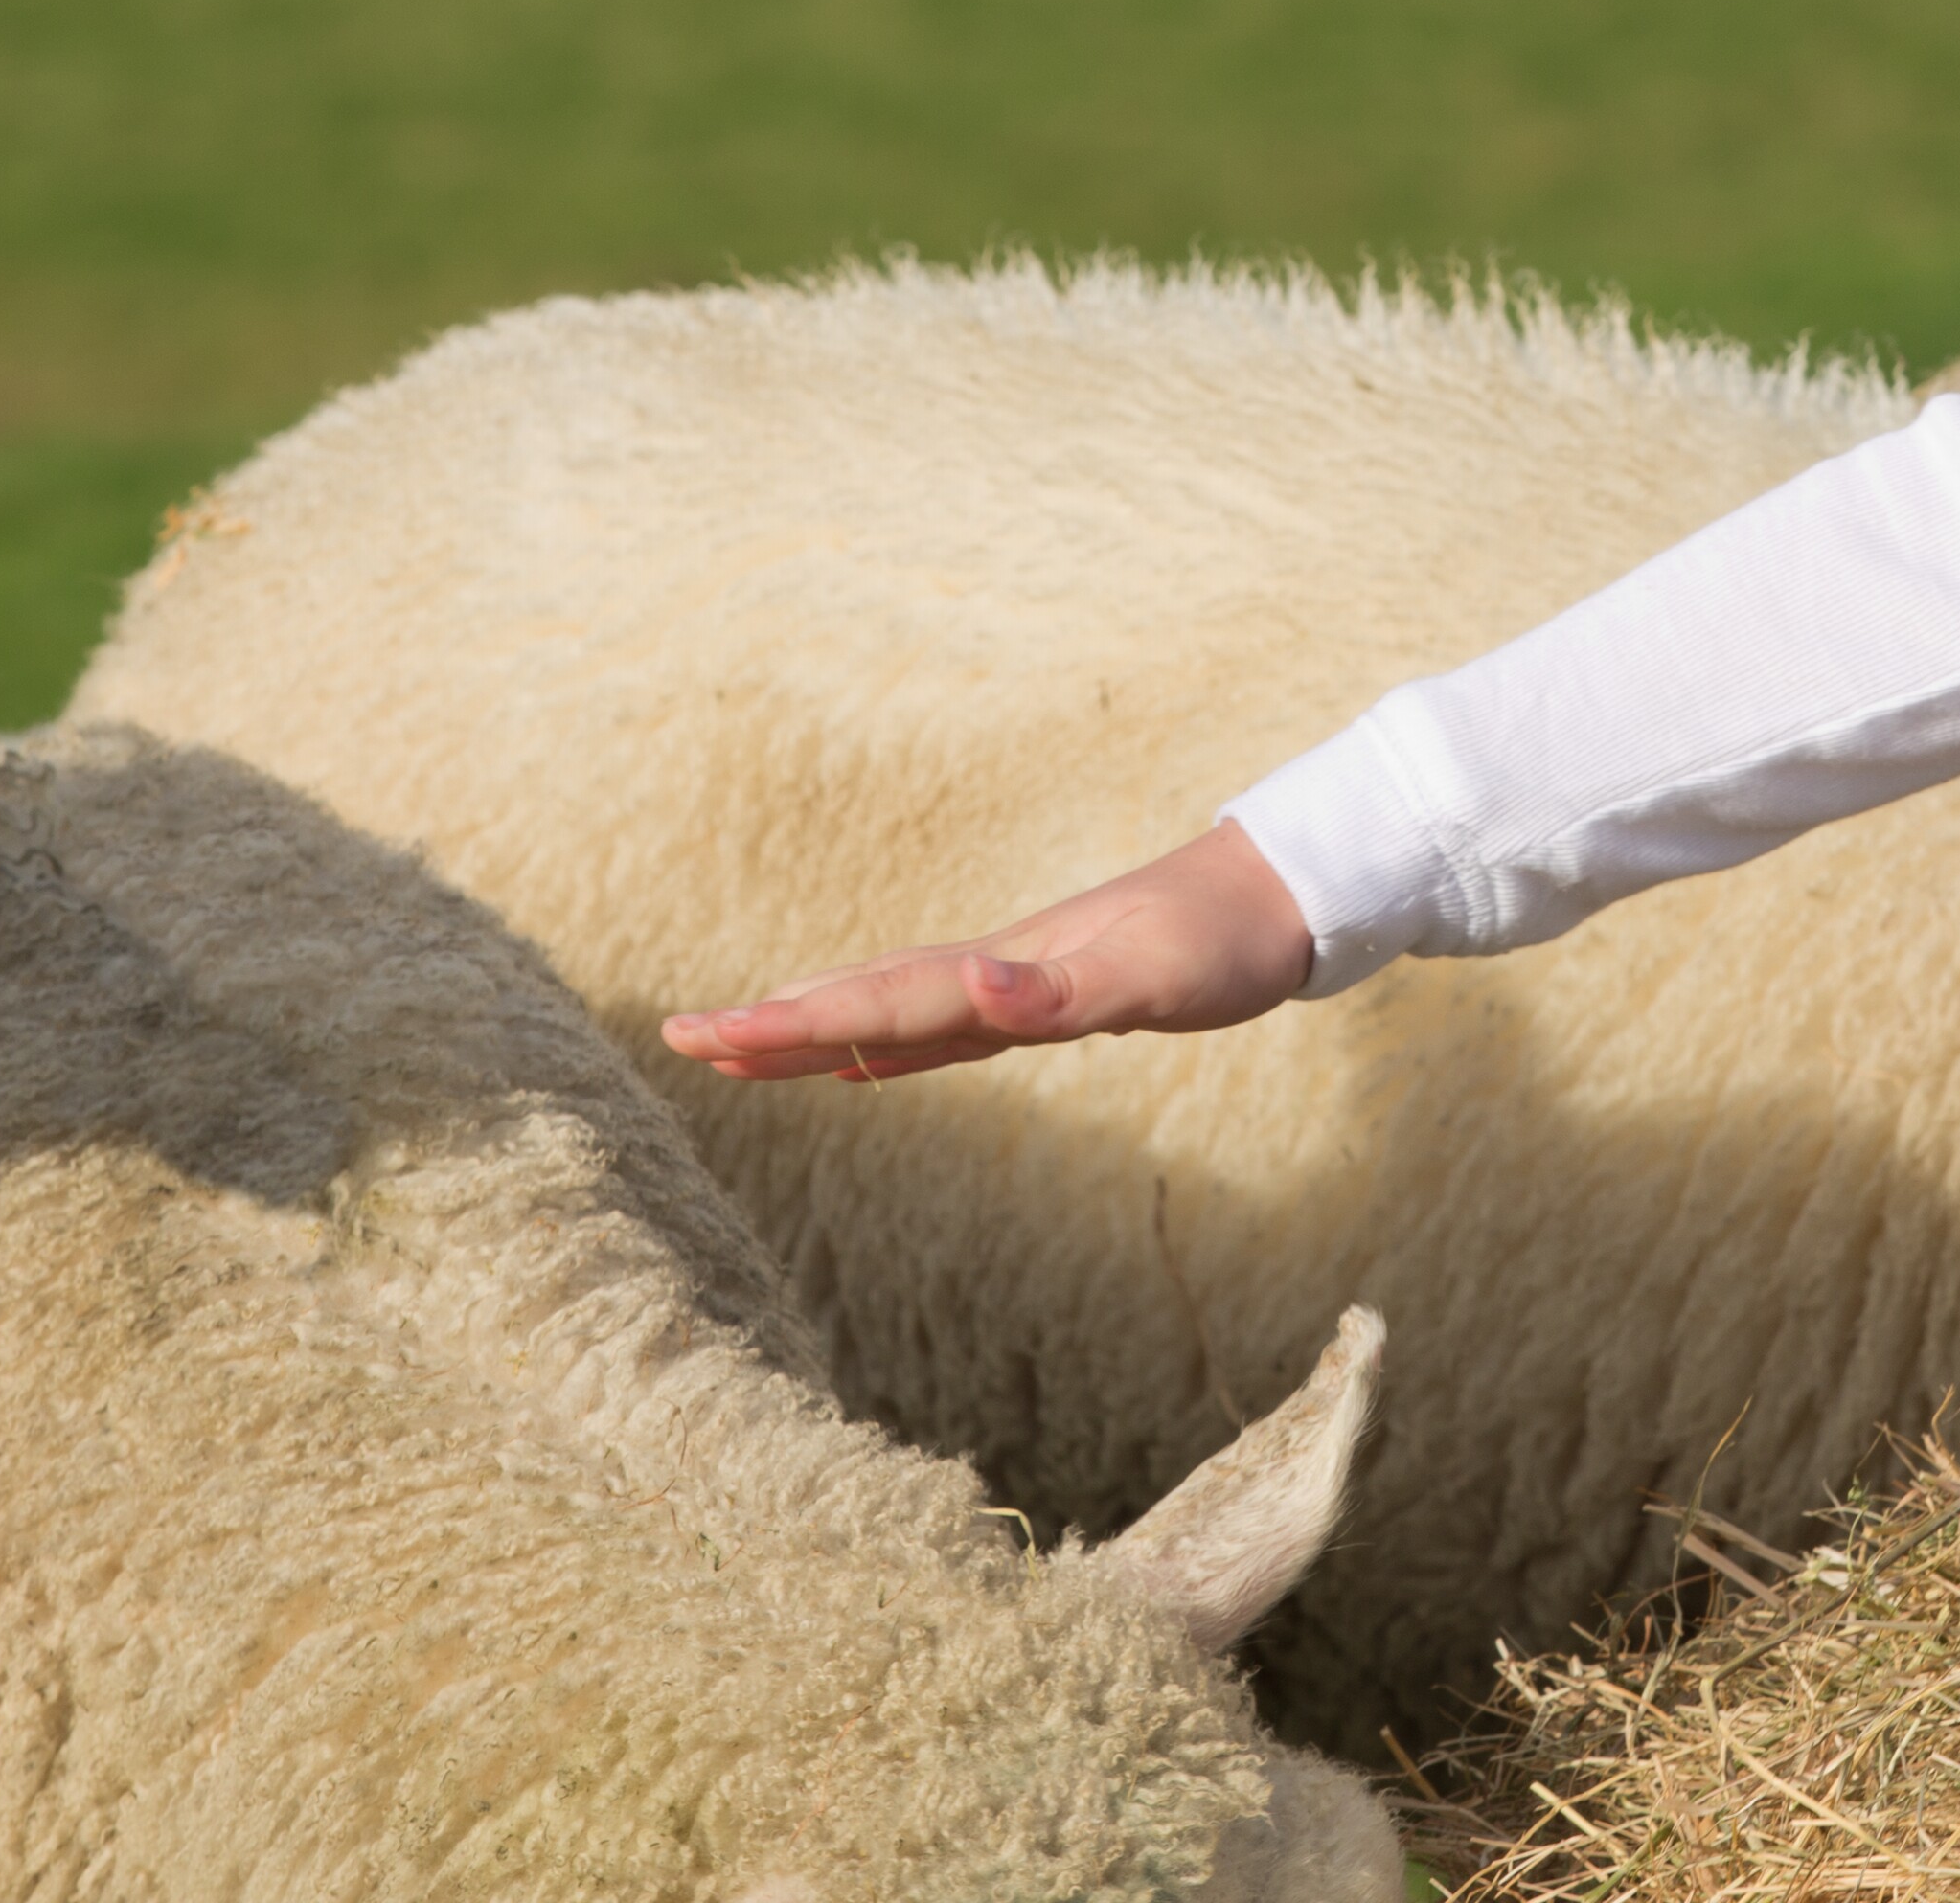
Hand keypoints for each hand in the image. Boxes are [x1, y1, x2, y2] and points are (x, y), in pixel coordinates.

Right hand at [659, 821, 1316, 1083]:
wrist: (1281, 893)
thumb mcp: (1152, 977)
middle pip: (862, 1000)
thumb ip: (1061, 992)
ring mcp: (1014, 983)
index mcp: (1003, 972)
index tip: (707, 1037)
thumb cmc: (1222, 941)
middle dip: (771, 1026)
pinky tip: (853, 1065)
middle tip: (679, 1039)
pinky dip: (881, 1047)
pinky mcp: (1045, 997)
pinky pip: (937, 1028)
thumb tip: (976, 989)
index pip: (878, 1003)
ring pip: (888, 1010)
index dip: (792, 1025)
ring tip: (734, 1048)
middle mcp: (994, 974)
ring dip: (810, 1032)